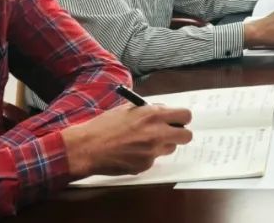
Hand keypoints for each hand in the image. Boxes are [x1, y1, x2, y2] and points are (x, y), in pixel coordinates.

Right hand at [61, 104, 192, 177]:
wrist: (87, 147)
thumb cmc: (105, 125)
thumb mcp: (129, 109)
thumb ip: (149, 110)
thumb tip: (163, 112)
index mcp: (153, 115)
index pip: (185, 115)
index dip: (182, 118)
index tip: (176, 120)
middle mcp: (157, 133)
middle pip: (186, 136)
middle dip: (180, 134)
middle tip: (169, 133)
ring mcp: (152, 151)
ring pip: (170, 148)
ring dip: (162, 145)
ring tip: (143, 142)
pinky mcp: (145, 165)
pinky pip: (154, 159)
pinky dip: (147, 156)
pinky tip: (131, 152)